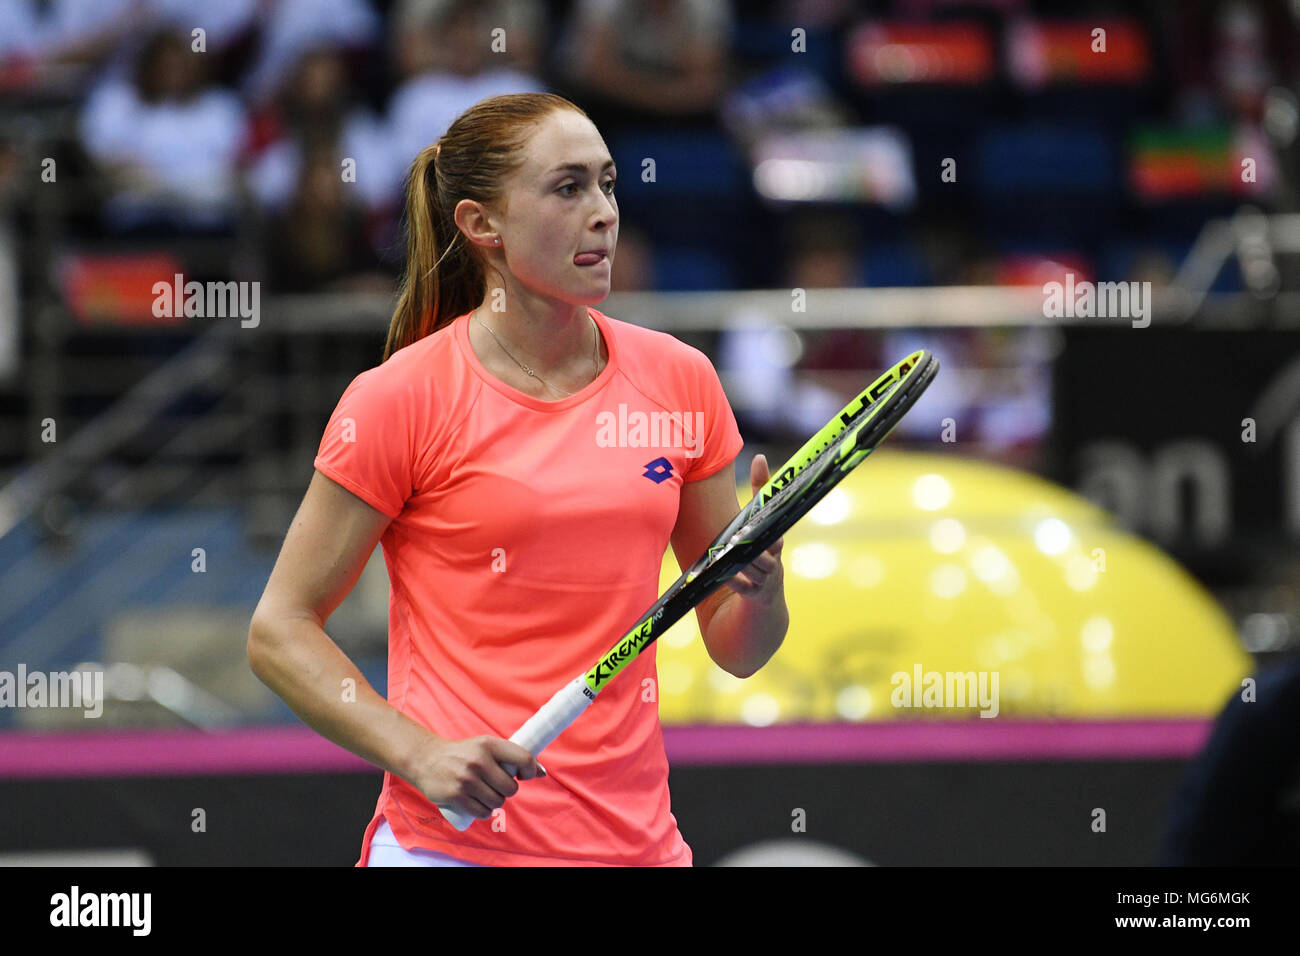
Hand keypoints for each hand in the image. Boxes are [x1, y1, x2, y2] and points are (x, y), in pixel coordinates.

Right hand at [407, 735, 543, 820]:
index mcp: (489, 744)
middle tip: (497, 785)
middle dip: (507, 790)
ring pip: (497, 802)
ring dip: (495, 802)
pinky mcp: (456, 796)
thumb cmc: (463, 754)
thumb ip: (511, 756)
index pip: (523, 758)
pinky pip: (483, 812)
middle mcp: (479, 761)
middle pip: (511, 788)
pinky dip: (484, 811)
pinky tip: (478, 803)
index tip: (525, 775)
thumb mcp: (485, 746)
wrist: (426, 759)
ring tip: (485, 794)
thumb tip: (543, 773)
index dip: (530, 770)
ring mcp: (467, 779)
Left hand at [726, 453, 784, 602]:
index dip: (768, 515)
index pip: (775, 525)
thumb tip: (760, 456)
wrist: (761, 610)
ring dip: (742, 561)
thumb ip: (761, 493)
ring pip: (755, 568)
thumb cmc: (759, 556)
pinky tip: (723, 575)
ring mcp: (766, 580)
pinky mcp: (755, 598)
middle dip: (755, 542)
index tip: (759, 508)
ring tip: (728, 553)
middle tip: (740, 534)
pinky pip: (745, 588)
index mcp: (774, 542)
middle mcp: (774, 561)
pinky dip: (735, 581)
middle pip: (768, 549)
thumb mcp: (758, 526)